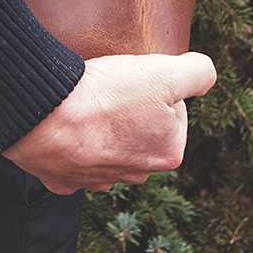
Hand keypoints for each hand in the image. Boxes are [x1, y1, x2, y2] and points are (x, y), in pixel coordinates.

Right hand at [1, 51, 216, 194]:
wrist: (47, 115)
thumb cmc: (107, 95)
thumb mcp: (165, 73)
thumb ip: (198, 72)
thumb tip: (205, 73)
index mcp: (168, 153)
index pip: (173, 111)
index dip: (157, 88)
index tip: (137, 80)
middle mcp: (136, 174)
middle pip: (142, 132)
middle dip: (131, 111)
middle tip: (112, 89)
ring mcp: (98, 180)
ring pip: (108, 148)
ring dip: (102, 130)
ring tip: (87, 105)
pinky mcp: (64, 180)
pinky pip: (72, 159)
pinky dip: (70, 144)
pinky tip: (65, 126)